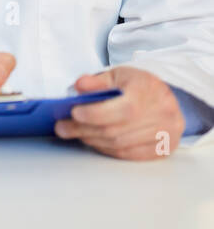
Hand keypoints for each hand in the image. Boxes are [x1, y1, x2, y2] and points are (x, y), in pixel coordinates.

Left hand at [55, 66, 183, 159]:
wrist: (163, 97)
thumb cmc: (137, 85)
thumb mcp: (116, 74)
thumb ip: (96, 81)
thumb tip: (80, 85)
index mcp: (150, 90)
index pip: (124, 109)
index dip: (95, 114)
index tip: (74, 113)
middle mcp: (162, 113)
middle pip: (117, 129)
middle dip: (84, 129)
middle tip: (63, 127)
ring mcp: (166, 132)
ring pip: (120, 144)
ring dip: (93, 140)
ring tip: (76, 133)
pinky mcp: (164, 148)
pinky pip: (129, 154)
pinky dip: (107, 149)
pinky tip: (94, 141)